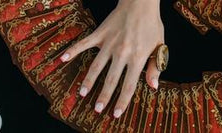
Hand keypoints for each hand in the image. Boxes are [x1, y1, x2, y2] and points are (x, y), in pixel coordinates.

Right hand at [60, 0, 162, 117]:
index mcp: (137, 57)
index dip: (122, 101)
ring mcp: (109, 43)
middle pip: (111, 79)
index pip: (129, 84)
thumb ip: (156, 66)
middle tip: (97, 109)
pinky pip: (84, 44)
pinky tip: (62, 59)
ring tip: (81, 93)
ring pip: (96, 66)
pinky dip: (72, 51)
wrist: (140, 3)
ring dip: (88, 81)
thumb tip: (152, 86)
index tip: (116, 113)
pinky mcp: (100, 33)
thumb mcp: (159, 46)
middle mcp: (122, 52)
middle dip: (104, 96)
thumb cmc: (151, 25)